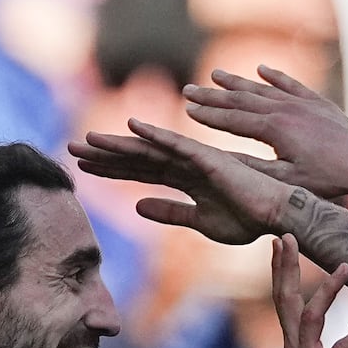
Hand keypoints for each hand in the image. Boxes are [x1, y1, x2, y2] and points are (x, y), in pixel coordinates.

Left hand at [70, 119, 292, 244]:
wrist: (276, 217)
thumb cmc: (246, 219)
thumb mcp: (200, 221)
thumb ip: (169, 212)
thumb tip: (136, 206)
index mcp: (183, 179)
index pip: (139, 171)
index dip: (110, 169)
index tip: (82, 168)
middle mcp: (185, 164)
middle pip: (136, 157)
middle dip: (103, 154)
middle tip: (70, 148)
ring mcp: (196, 159)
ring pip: (149, 148)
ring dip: (118, 143)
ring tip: (88, 139)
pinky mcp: (209, 158)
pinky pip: (177, 144)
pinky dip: (155, 134)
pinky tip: (132, 126)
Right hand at [183, 66, 347, 201]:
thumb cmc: (328, 180)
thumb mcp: (287, 181)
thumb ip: (254, 168)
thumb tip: (221, 162)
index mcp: (274, 129)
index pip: (232, 119)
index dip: (208, 114)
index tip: (186, 109)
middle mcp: (286, 109)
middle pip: (241, 99)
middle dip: (213, 95)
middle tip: (189, 89)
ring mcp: (303, 103)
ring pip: (263, 88)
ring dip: (237, 82)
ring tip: (215, 75)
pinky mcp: (318, 103)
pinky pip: (291, 85)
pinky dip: (275, 76)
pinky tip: (261, 69)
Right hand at [272, 234, 347, 347]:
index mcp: (297, 341)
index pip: (284, 297)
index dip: (281, 268)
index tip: (282, 240)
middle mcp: (295, 347)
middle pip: (285, 299)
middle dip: (285, 267)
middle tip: (286, 235)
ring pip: (310, 318)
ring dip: (326, 291)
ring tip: (346, 267)